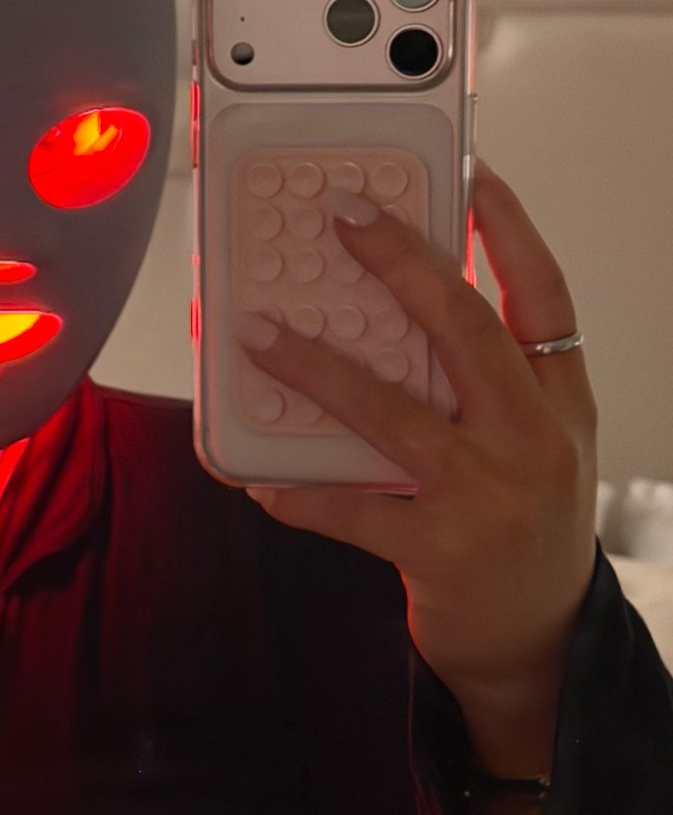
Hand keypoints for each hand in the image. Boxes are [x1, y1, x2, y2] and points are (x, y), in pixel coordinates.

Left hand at [236, 160, 597, 773]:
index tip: (467, 170)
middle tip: (343, 215)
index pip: (543, 295)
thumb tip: (399, 301)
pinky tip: (252, 475)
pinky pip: (349, 509)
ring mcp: (489, 496)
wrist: (539, 643)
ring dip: (317, 370)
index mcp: (561, 399)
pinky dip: (296, 490)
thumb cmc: (525, 524)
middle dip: (402, 264)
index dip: (508, 228)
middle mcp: (534, 438)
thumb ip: (490, 379)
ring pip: (393, 413)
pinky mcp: (440, 552)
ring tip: (257, 334)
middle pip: (466, 329)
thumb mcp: (535, 441)